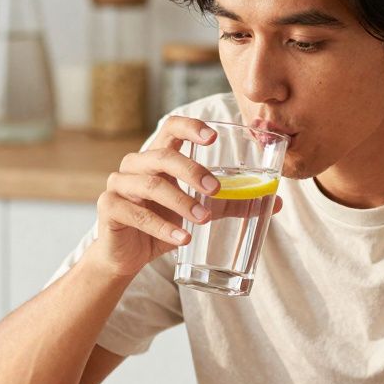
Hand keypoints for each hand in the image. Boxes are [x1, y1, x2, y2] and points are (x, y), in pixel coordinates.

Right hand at [86, 116, 282, 276]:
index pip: (171, 128)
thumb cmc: (163, 225)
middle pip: (162, 156)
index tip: (213, 137)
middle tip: (215, 189)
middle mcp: (136, 165)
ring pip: (150, 185)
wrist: (127, 257)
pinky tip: (182, 238)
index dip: (190, 127)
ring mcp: (119, 185)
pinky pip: (136, 213)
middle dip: (192, 171)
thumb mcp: (199, 212)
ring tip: (203, 219)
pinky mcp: (109, 208)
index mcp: (158, 158)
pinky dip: (161, 227)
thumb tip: (275, 201)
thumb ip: (230, 203)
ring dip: (180, 202)